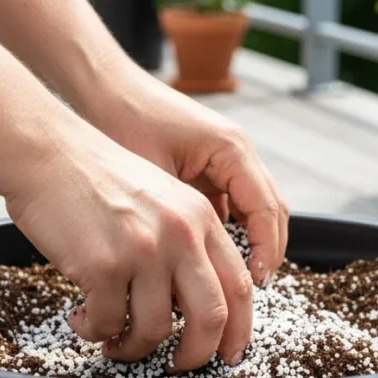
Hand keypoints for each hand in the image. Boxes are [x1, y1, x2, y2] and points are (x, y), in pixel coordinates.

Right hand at [5, 121, 252, 368]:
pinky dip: (94, 331)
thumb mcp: (162, 197)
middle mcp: (180, 235)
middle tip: (178, 366)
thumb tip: (192, 306)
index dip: (239, 329)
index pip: (238, 285)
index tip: (229, 352)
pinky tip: (82, 318)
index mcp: (201, 219)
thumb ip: (186, 243)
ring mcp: (143, 251)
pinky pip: (108, 323)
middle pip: (211, 317)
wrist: (45, 152)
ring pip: (155, 330)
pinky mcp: (103, 266)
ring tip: (113, 340)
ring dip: (133, 348)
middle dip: (196, 355)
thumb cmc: (95, 178)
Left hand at [82, 59, 288, 285]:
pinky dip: (232, 232)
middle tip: (254, 289)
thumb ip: (179, 221)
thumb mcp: (151, 178)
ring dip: (253, 243)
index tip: (257, 281)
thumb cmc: (122, 121)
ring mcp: (228, 160)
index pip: (267, 208)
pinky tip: (213, 258)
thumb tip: (193, 270)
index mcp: (231, 149)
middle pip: (272, 210)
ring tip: (238, 280)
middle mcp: (238, 152)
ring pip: (257, 210)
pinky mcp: (213, 168)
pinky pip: (235, 206)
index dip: (266, 249)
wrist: (104, 89)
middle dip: (267, 251)